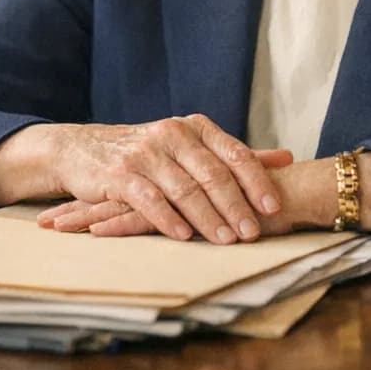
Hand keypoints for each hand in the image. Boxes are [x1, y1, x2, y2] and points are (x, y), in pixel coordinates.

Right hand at [41, 149, 298, 238]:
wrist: (83, 150)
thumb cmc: (149, 153)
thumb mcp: (192, 147)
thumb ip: (235, 155)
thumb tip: (287, 159)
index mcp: (195, 128)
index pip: (234, 154)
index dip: (255, 181)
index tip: (274, 208)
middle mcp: (172, 134)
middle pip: (212, 174)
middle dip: (235, 206)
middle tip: (252, 233)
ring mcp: (145, 154)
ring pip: (184, 188)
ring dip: (208, 218)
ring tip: (226, 241)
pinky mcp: (120, 174)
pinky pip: (149, 199)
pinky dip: (168, 219)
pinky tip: (185, 237)